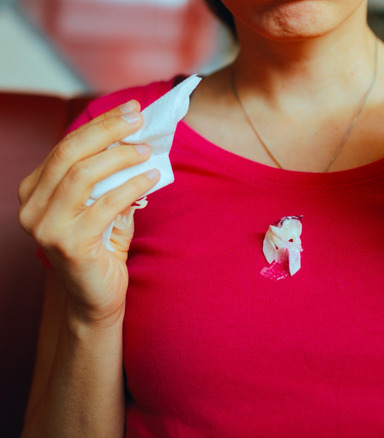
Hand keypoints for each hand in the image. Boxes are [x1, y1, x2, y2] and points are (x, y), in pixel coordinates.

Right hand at [18, 101, 159, 322]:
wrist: (98, 298)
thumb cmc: (103, 247)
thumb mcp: (103, 206)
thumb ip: (110, 178)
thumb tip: (138, 140)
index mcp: (35, 191)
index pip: (66, 147)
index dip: (99, 125)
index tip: (131, 109)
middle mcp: (32, 207)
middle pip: (70, 154)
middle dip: (107, 130)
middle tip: (139, 117)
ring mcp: (46, 227)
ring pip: (83, 175)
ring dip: (120, 157)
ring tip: (147, 151)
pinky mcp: (69, 244)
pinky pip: (105, 205)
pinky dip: (131, 187)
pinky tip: (152, 178)